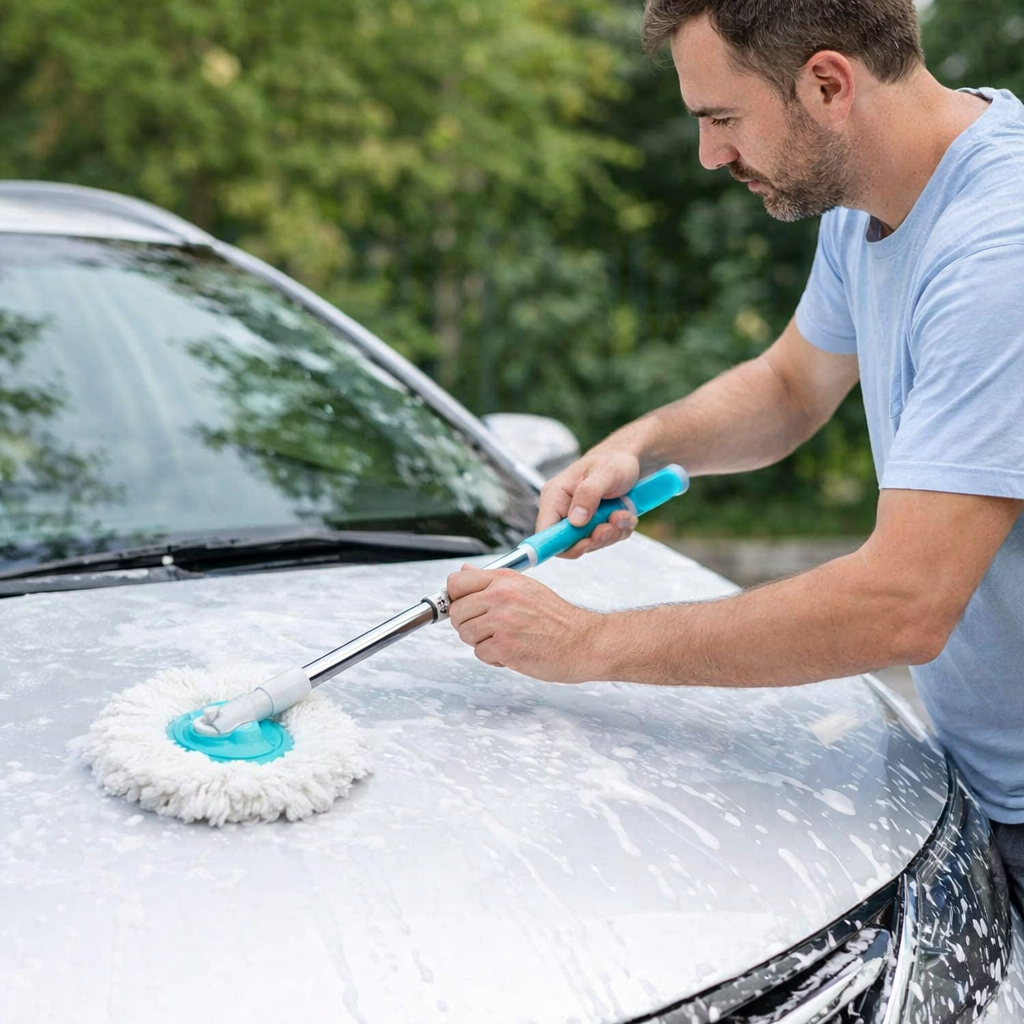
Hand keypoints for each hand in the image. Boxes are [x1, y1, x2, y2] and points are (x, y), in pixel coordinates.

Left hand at [447, 566, 602, 682]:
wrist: (583, 643)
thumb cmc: (558, 619)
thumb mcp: (525, 588)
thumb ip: (491, 581)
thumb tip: (464, 572)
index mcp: (505, 580)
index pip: (457, 583)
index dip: (456, 598)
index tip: (463, 606)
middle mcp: (501, 597)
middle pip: (457, 612)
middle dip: (470, 623)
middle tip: (492, 628)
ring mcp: (502, 622)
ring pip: (466, 634)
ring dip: (482, 642)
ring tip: (506, 638)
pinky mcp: (504, 647)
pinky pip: (480, 654)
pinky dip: (494, 657)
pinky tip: (513, 651)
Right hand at [537, 451, 640, 558]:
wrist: (628, 461)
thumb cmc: (613, 461)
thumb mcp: (604, 473)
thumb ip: (588, 494)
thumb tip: (575, 520)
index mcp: (555, 496)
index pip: (544, 531)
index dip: (557, 544)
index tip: (584, 545)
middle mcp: (562, 511)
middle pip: (569, 544)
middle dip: (595, 538)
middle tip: (611, 525)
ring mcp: (578, 520)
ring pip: (590, 544)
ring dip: (611, 533)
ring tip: (623, 513)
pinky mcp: (593, 526)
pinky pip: (604, 540)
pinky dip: (618, 531)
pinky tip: (625, 514)